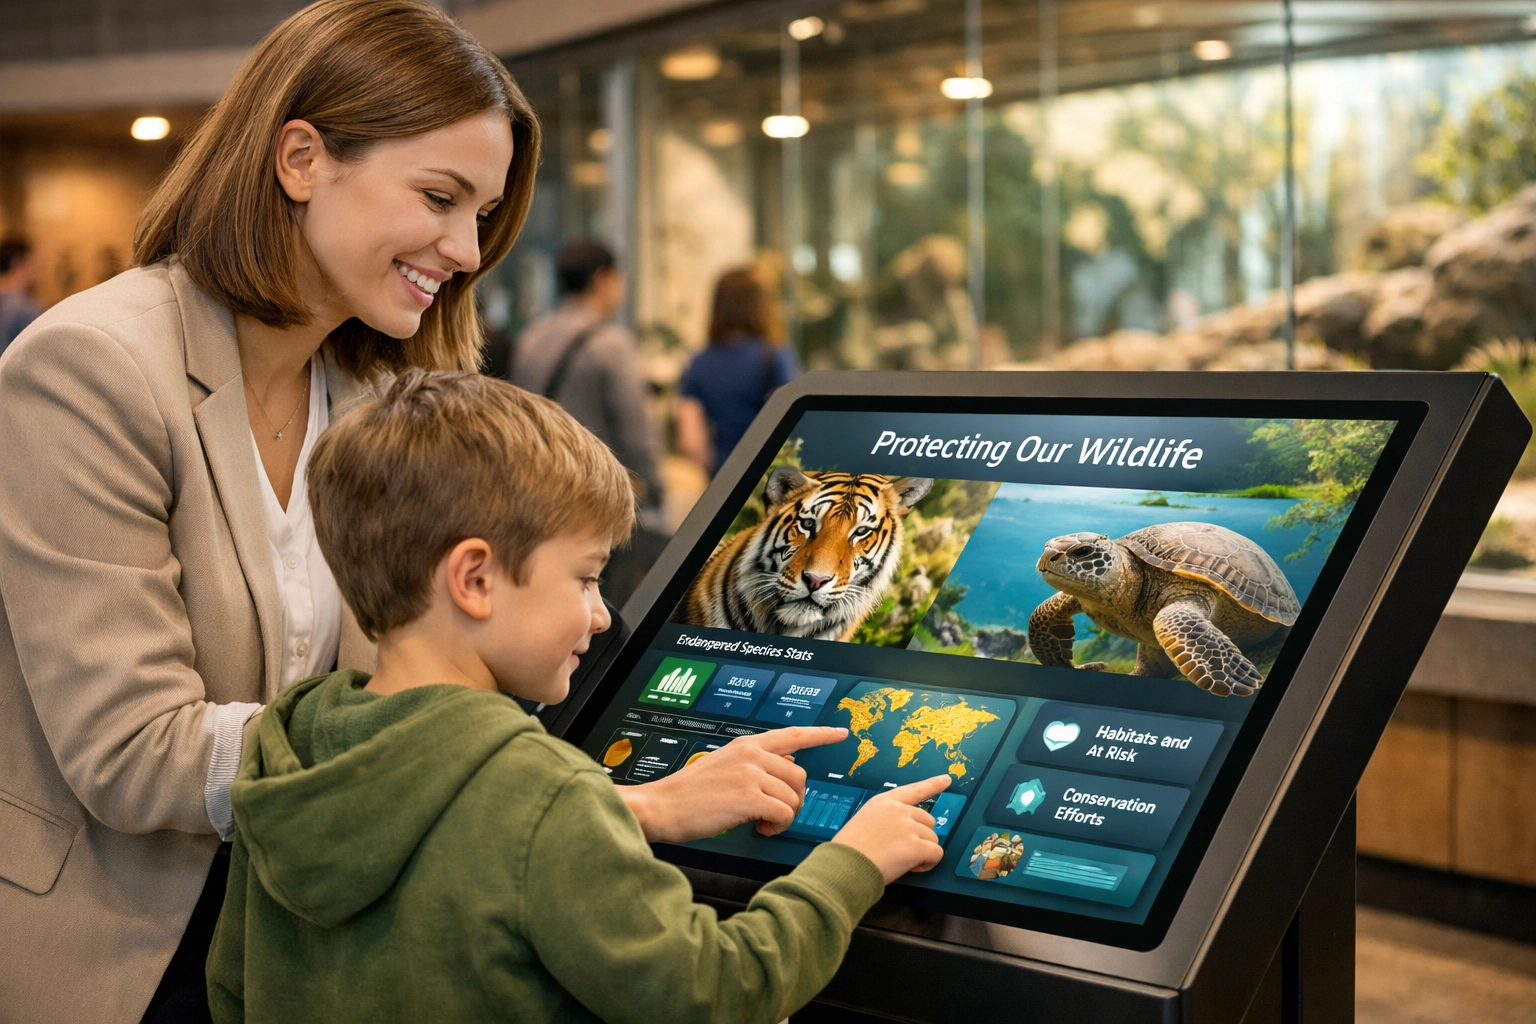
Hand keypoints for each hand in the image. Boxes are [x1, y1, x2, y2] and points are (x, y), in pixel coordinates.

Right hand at [619, 727, 849, 843]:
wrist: (662, 806)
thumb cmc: (689, 794)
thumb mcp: (723, 766)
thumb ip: (754, 764)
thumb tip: (785, 765)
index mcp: (746, 745)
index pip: (791, 734)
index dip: (820, 734)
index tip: (840, 733)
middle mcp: (751, 754)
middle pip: (799, 774)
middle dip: (794, 798)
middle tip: (773, 814)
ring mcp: (750, 774)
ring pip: (794, 796)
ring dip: (784, 816)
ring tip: (762, 823)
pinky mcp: (748, 796)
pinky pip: (784, 813)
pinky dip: (777, 826)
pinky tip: (760, 828)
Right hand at [830, 775, 950, 884]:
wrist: (846, 865)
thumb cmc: (850, 849)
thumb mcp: (865, 822)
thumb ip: (886, 822)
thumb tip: (902, 836)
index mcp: (884, 802)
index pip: (914, 790)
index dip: (932, 784)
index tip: (946, 779)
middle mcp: (899, 810)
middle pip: (928, 821)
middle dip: (922, 836)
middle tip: (904, 851)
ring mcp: (909, 827)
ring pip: (932, 839)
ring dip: (923, 852)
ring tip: (903, 861)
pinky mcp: (916, 846)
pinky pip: (936, 854)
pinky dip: (929, 863)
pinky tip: (914, 867)